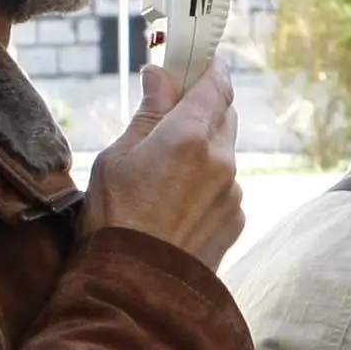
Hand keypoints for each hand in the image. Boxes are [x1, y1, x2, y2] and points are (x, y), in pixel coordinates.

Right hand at [84, 56, 242, 269]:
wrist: (135, 287)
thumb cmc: (113, 219)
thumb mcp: (117, 157)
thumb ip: (147, 113)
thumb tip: (160, 74)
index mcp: (189, 136)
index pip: (215, 84)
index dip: (209, 69)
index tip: (199, 62)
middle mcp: (221, 159)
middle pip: (225, 115)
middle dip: (205, 108)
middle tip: (174, 112)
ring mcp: (234, 191)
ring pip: (226, 153)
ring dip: (205, 150)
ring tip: (166, 172)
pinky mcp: (237, 219)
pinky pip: (227, 186)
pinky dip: (209, 183)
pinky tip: (177, 202)